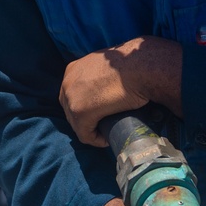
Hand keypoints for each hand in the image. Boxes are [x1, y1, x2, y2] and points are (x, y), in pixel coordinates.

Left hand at [59, 36, 182, 146]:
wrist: (138, 67)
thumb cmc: (130, 65)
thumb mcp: (106, 66)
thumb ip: (99, 75)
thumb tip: (104, 87)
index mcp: (72, 70)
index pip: (72, 96)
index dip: (85, 108)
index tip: (101, 114)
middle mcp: (67, 82)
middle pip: (71, 110)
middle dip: (86, 120)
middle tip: (103, 124)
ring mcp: (71, 97)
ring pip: (77, 124)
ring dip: (91, 130)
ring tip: (107, 132)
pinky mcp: (80, 112)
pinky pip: (84, 134)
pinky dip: (96, 140)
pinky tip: (107, 139)